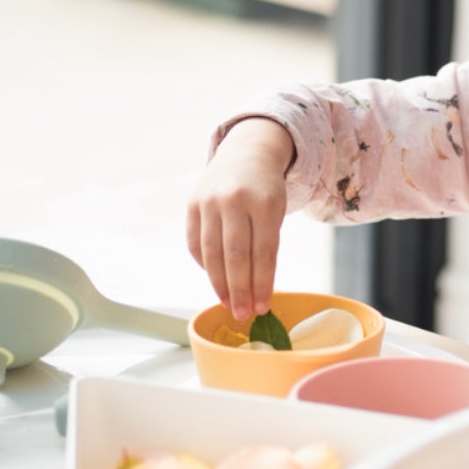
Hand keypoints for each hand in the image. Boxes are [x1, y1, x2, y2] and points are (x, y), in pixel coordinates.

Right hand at [187, 118, 293, 320]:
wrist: (247, 154)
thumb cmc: (267, 192)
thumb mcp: (276, 212)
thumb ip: (266, 245)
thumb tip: (256, 291)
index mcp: (265, 203)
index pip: (264, 252)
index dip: (262, 284)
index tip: (262, 308)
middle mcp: (235, 200)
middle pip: (236, 255)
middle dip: (239, 290)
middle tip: (242, 314)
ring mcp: (210, 200)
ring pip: (212, 252)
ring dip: (218, 283)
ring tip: (227, 303)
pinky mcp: (192, 203)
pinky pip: (195, 242)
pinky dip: (203, 264)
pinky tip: (213, 278)